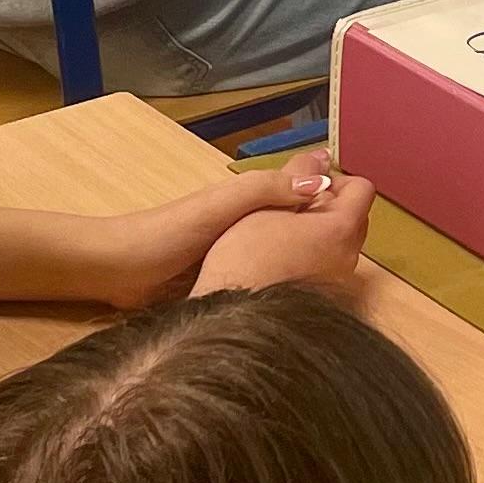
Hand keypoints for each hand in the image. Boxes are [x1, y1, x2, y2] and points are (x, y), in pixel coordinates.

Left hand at [101, 158, 344, 308]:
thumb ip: (267, 191)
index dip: (328, 194)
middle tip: (358, 250)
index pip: (299, 190)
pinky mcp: (226, 284)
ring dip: (305, 259)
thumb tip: (322, 184)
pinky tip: (300, 298)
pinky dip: (283, 281)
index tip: (363, 209)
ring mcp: (236, 256)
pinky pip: (264, 278)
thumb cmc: (169, 231)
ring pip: (281, 252)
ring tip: (340, 276)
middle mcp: (248, 225)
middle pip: (295, 223)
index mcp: (248, 200)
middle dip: (323, 229)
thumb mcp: (222, 204)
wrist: (120, 271)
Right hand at [191, 163, 375, 294]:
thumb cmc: (246, 260)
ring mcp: (338, 283)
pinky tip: (279, 261)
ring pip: (338, 243)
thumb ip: (299, 175)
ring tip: (278, 235)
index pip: (361, 188)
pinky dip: (311, 257)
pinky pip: (326, 267)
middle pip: (352, 216)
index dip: (334, 179)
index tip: (304, 185)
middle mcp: (348, 258)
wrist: (232, 318)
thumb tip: (322, 157)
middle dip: (325, 205)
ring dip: (316, 232)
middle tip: (287, 207)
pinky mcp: (324, 302)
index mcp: (341, 230)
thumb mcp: (266, 204)